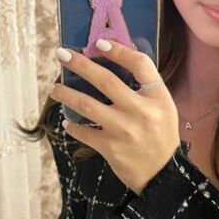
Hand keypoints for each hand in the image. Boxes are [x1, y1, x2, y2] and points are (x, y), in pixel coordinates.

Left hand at [50, 39, 180, 194]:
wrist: (162, 174)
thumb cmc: (161, 136)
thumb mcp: (163, 107)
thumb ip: (145, 88)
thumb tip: (115, 63)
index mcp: (157, 97)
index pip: (140, 64)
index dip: (119, 50)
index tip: (99, 43)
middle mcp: (140, 110)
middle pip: (105, 80)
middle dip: (80, 64)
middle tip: (61, 54)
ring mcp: (123, 129)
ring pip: (86, 104)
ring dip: (66, 94)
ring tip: (55, 89)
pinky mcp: (110, 147)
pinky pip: (84, 131)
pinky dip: (73, 126)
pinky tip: (67, 122)